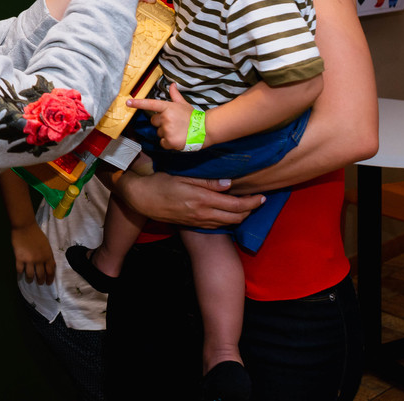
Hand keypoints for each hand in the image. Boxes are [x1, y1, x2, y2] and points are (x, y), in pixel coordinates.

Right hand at [11, 223, 55, 284]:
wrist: (25, 226)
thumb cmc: (37, 234)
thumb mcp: (47, 245)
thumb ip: (48, 256)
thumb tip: (50, 266)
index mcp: (47, 256)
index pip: (50, 272)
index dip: (50, 279)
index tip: (48, 283)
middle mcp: (39, 260)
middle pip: (40, 275)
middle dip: (40, 281)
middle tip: (39, 283)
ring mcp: (29, 260)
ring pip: (30, 275)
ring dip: (30, 279)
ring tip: (29, 280)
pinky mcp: (19, 258)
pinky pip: (20, 270)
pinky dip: (20, 273)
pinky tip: (21, 273)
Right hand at [114, 171, 262, 228]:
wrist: (141, 199)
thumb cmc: (160, 183)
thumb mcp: (183, 178)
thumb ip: (207, 182)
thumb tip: (229, 183)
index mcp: (202, 200)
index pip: (236, 205)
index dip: (252, 202)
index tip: (262, 197)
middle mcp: (203, 214)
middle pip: (236, 217)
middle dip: (251, 211)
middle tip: (258, 201)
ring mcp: (198, 221)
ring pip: (228, 223)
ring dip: (241, 216)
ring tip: (247, 206)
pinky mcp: (193, 224)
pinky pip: (217, 225)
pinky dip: (227, 220)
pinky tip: (228, 212)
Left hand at [127, 83, 193, 149]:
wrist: (206, 130)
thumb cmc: (193, 117)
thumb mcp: (183, 104)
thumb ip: (175, 95)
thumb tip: (172, 85)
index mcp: (168, 107)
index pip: (150, 104)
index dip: (138, 103)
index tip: (127, 102)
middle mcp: (165, 118)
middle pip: (154, 121)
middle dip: (161, 122)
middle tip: (174, 123)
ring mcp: (167, 130)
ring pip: (158, 132)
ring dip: (165, 133)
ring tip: (178, 131)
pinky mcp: (169, 141)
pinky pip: (162, 142)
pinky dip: (168, 142)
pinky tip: (177, 139)